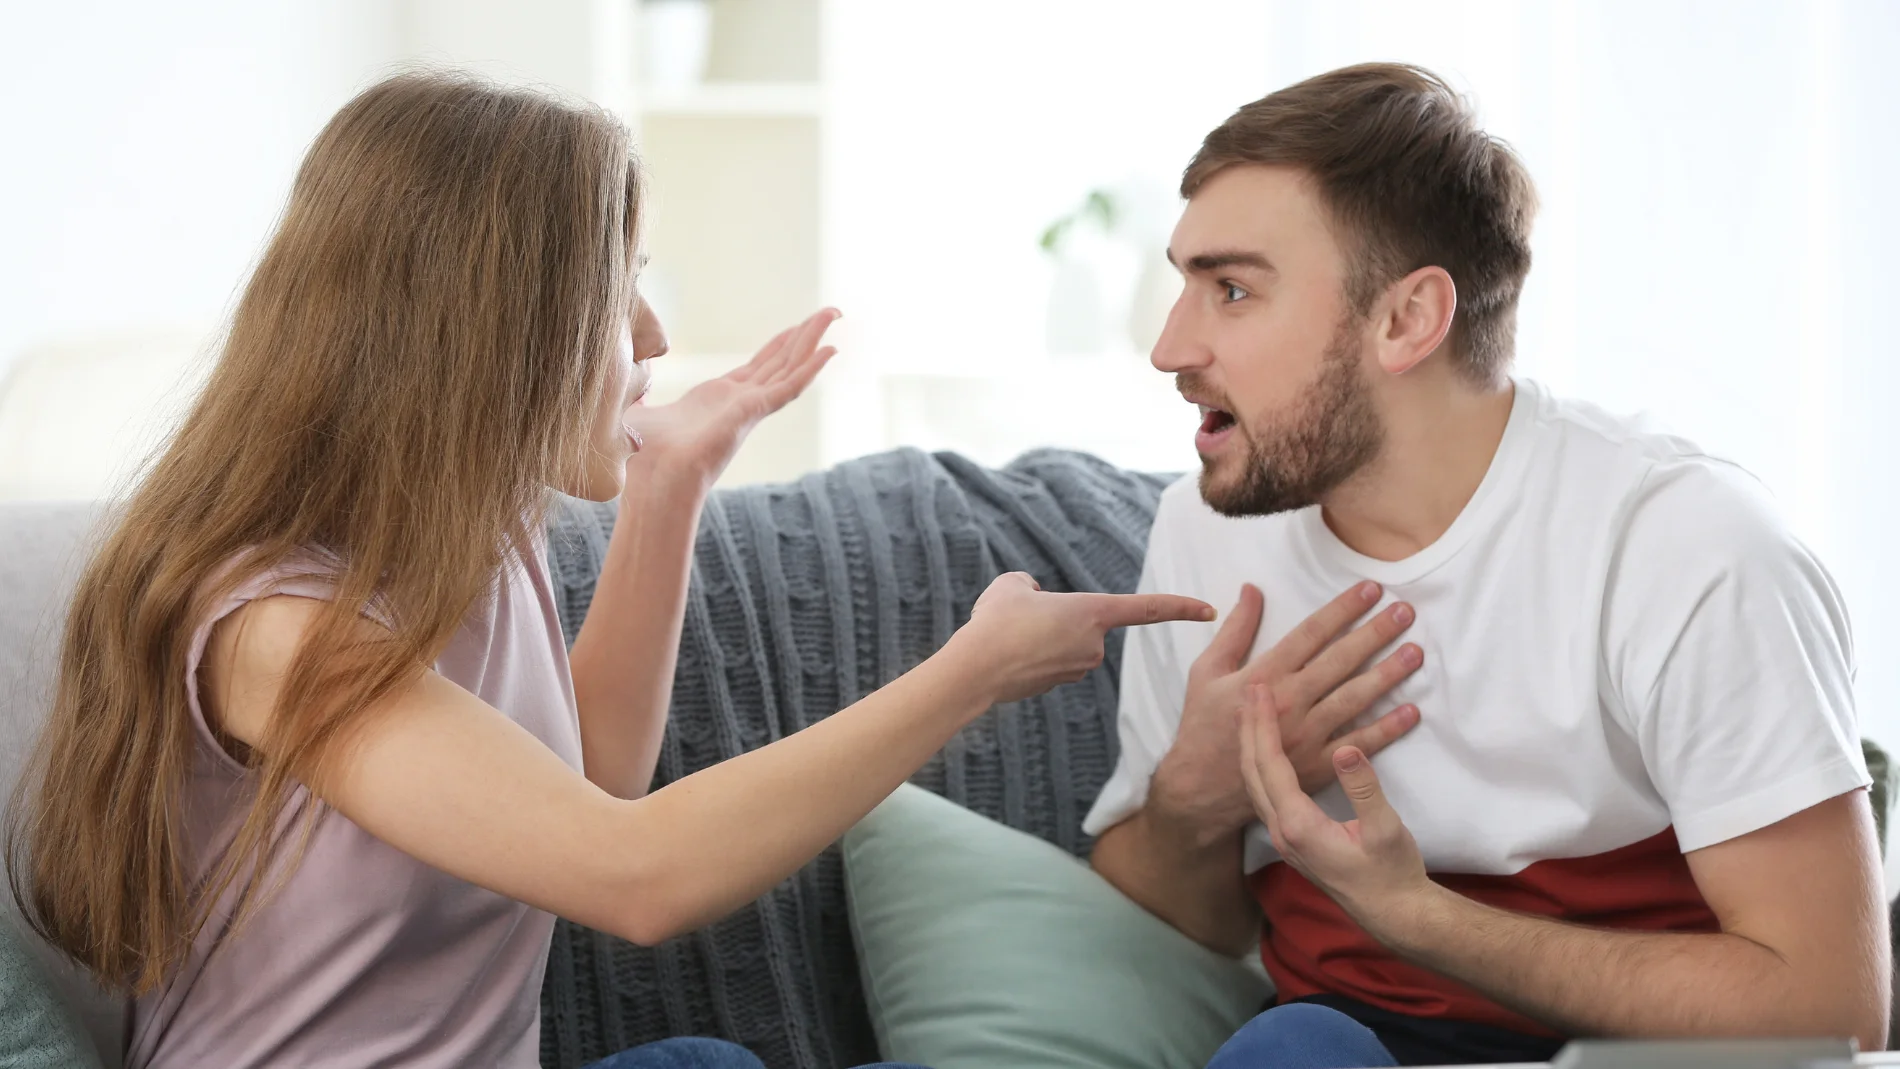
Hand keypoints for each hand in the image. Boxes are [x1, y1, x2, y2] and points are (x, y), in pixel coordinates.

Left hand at [623, 309, 838, 491]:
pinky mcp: (753, 413)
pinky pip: (789, 387)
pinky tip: (830, 350)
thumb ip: (636, 396)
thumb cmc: (643, 459)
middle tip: (829, 313)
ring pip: (789, 367)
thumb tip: (621, 384)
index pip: (757, 367)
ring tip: (834, 315)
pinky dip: (810, 368)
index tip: (795, 328)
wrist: (654, 483)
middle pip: (780, 361)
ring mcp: (750, 408)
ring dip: (812, 340)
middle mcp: (739, 403)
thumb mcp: (636, 414)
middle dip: (803, 335)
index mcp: (717, 400)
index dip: (777, 346)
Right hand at [949, 573, 1215, 704]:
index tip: (1208, 609)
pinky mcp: (1056, 685)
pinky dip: (1030, 655)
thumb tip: (1034, 599)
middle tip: (1019, 617)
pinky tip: (1006, 656)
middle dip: (1055, 617)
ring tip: (1008, 637)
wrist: (975, 670)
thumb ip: (1031, 587)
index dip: (1180, 606)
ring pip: (1062, 642)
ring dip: (1040, 637)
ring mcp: (1076, 669)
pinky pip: (1049, 660)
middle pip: (1082, 622)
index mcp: (1093, 613)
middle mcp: (1093, 645)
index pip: (1147, 609)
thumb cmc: (997, 622)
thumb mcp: (1012, 585)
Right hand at [1149, 581, 1422, 843]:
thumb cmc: (1204, 725)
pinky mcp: (1317, 765)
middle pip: (1340, 661)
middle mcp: (1289, 702)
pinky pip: (1358, 744)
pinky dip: (1387, 729)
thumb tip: (1252, 589)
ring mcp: (1306, 735)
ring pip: (1355, 698)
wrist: (1202, 788)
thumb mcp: (1207, 671)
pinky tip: (1412, 711)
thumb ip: (1234, 630)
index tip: (1370, 590)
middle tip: (1405, 612)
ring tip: (1415, 653)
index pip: (1311, 633)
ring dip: (1388, 674)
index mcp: (1264, 676)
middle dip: (1374, 633)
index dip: (1343, 609)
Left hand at [1239, 682, 1431, 939]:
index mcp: (1298, 826)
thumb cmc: (1393, 874)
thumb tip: (1345, 749)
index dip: (1263, 724)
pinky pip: (1267, 794)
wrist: (1394, 914)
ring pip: (1256, 784)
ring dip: (1252, 746)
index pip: (1270, 765)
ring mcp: (1285, 839)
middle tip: (1250, 690)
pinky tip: (1268, 751)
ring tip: (1252, 713)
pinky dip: (1263, 765)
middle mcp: (1282, 831)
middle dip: (1249, 728)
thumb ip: (1364, 789)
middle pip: (1253, 771)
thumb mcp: (1385, 829)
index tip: (1260, 690)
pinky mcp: (1294, 841)